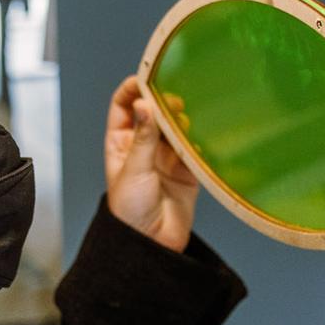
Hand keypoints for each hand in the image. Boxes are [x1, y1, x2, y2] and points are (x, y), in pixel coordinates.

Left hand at [104, 74, 199, 251]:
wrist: (151, 245)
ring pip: (175, 127)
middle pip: (152, 112)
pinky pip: (194, 147)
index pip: (123, 106)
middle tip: (174, 97)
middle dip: (162, 100)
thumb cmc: (130, 212)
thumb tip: (143, 104)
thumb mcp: (134, 170)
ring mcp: (165, 157)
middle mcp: (143, 146)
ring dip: (182, 118)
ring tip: (190, 113)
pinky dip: (199, 137)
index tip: (146, 79)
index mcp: (120, 143)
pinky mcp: (187, 170)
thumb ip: (143, 137)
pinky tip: (203, 129)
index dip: (132, 89)